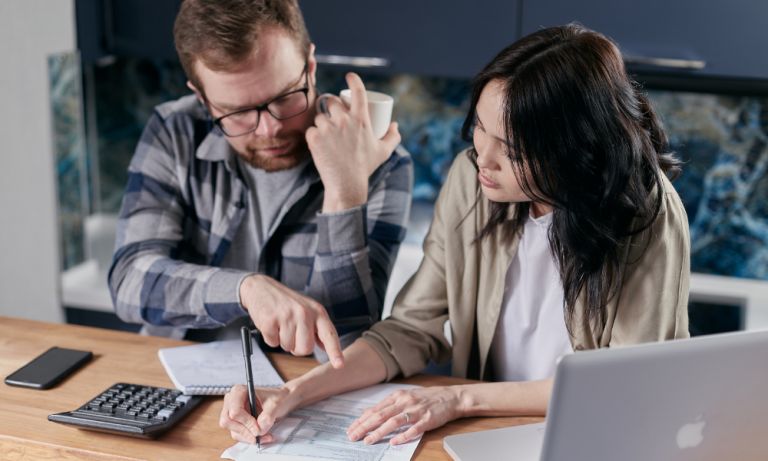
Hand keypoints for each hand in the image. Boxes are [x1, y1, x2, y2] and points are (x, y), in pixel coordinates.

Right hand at [220, 384, 297, 444]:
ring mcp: (233, 412)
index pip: (234, 410)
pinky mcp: (237, 422)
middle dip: (244, 431)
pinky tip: (263, 437)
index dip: (245, 422)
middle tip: (258, 435)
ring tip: (266, 436)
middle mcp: (232, 401)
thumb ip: (268, 416)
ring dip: (249, 437)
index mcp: (239, 391)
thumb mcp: (275, 404)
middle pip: (228, 421)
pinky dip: (250, 438)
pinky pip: (239, 434)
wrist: (281, 400)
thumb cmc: (277, 397)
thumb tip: (259, 429)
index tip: (257, 429)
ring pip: (233, 430)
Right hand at [240, 274, 344, 367]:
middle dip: (297, 347)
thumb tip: (326, 347)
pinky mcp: (270, 320)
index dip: (335, 351)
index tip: (339, 364)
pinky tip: (271, 324)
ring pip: (288, 347)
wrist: (262, 287)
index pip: (329, 334)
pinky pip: (272, 343)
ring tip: (280, 324)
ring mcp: (287, 316)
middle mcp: (304, 313)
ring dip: (283, 341)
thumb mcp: (308, 309)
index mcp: (318, 311)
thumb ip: (318, 328)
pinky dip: (270, 338)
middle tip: (292, 333)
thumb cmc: (287, 302)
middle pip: (306, 349)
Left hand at [306, 72, 400, 212]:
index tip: (349, 76)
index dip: (353, 79)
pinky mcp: (314, 138)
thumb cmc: (365, 167)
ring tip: (327, 135)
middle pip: (332, 102)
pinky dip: (313, 136)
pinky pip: (310, 129)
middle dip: (332, 107)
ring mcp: (328, 128)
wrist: (347, 184)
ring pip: (319, 116)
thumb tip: (394, 125)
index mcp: (361, 119)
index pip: (358, 91)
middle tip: (333, 119)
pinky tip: (318, 144)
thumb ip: (393, 137)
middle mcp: (344, 120)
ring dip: (321, 122)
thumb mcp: (383, 152)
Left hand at [346, 386, 461, 445]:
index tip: (351, 429)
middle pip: (381, 415)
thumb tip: (366, 412)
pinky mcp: (427, 419)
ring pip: (394, 421)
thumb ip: (385, 405)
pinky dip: (403, 436)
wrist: (450, 397)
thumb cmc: (426, 398)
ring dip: (379, 432)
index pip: (375, 410)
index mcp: (398, 396)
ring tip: (368, 441)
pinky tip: (394, 442)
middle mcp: (405, 401)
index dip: (361, 420)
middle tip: (353, 436)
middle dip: (365, 427)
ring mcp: (416, 411)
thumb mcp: (404, 397)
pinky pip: (414, 429)